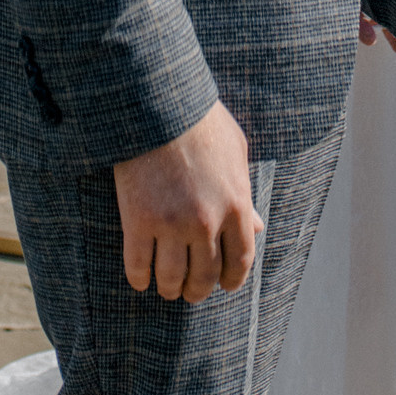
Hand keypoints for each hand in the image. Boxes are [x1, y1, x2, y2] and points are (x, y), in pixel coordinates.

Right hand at [114, 101, 259, 302]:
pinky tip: (141, 279)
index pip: (239, 261)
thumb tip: (257, 228)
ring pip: (171, 278)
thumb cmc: (200, 120)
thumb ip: (245, 194)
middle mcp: (207, 221)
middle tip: (190, 291)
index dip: (231, 280)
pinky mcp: (138, 220)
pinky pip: (138, 266)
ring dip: (169, 289)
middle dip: (197, 290)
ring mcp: (171, 224)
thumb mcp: (235, 151)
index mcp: (236, 204)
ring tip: (166, 287)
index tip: (223, 285)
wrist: (157, 102)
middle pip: (204, 276)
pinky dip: (140, 279)